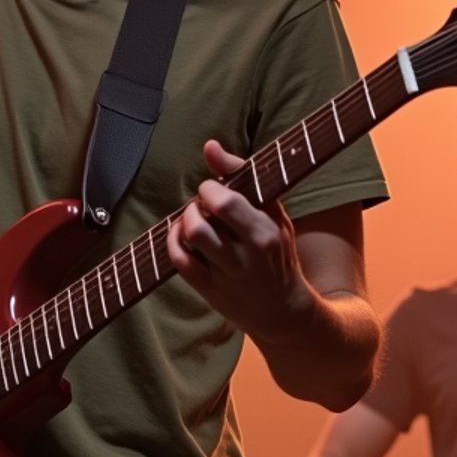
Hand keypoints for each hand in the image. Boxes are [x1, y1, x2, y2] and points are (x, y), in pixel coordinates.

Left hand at [167, 138, 312, 334]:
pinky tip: (181, 236)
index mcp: (265, 233)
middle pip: (202, 219)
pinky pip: (179, 261)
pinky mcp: (209, 290)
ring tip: (194, 219)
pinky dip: (173, 242)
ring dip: (184, 221)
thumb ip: (242, 177)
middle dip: (196, 204)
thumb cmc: (277, 254)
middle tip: (204, 205)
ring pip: (190, 238)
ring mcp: (226, 275)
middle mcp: (246, 255)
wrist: (283, 310)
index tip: (214, 190)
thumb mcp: (273, 214)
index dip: (210, 188)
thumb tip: (210, 146)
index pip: (224, 201)